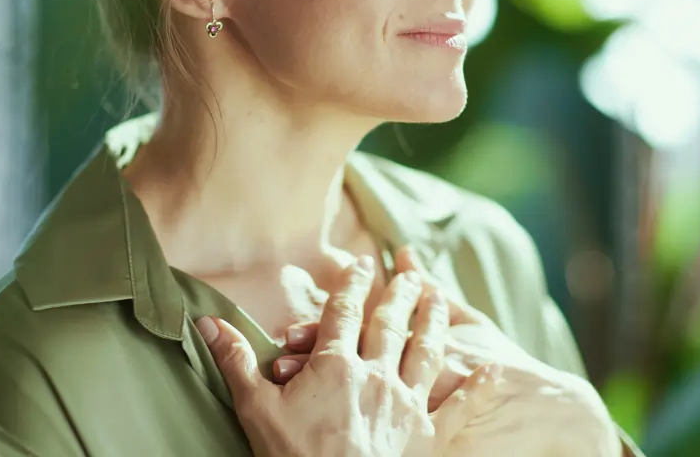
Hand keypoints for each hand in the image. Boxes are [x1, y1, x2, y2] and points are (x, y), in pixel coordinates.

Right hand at [197, 255, 506, 456]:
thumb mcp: (256, 409)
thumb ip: (236, 361)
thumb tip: (208, 322)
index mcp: (334, 365)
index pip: (343, 312)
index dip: (351, 285)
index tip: (361, 262)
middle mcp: (376, 375)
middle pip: (390, 324)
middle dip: (400, 294)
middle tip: (411, 271)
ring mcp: (406, 405)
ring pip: (427, 352)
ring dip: (435, 322)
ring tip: (441, 298)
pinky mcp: (428, 437)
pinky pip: (458, 408)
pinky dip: (475, 389)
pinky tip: (491, 371)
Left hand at [276, 247, 622, 456]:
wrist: (540, 413)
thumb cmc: (501, 364)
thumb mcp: (470, 324)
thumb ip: (435, 290)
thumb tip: (407, 254)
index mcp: (410, 348)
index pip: (355, 331)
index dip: (318, 330)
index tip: (285, 332)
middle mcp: (400, 382)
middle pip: (347, 364)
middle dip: (310, 358)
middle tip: (276, 352)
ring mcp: (405, 416)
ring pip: (350, 398)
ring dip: (316, 394)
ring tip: (281, 382)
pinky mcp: (417, 442)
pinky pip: (382, 431)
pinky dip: (357, 425)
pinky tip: (319, 428)